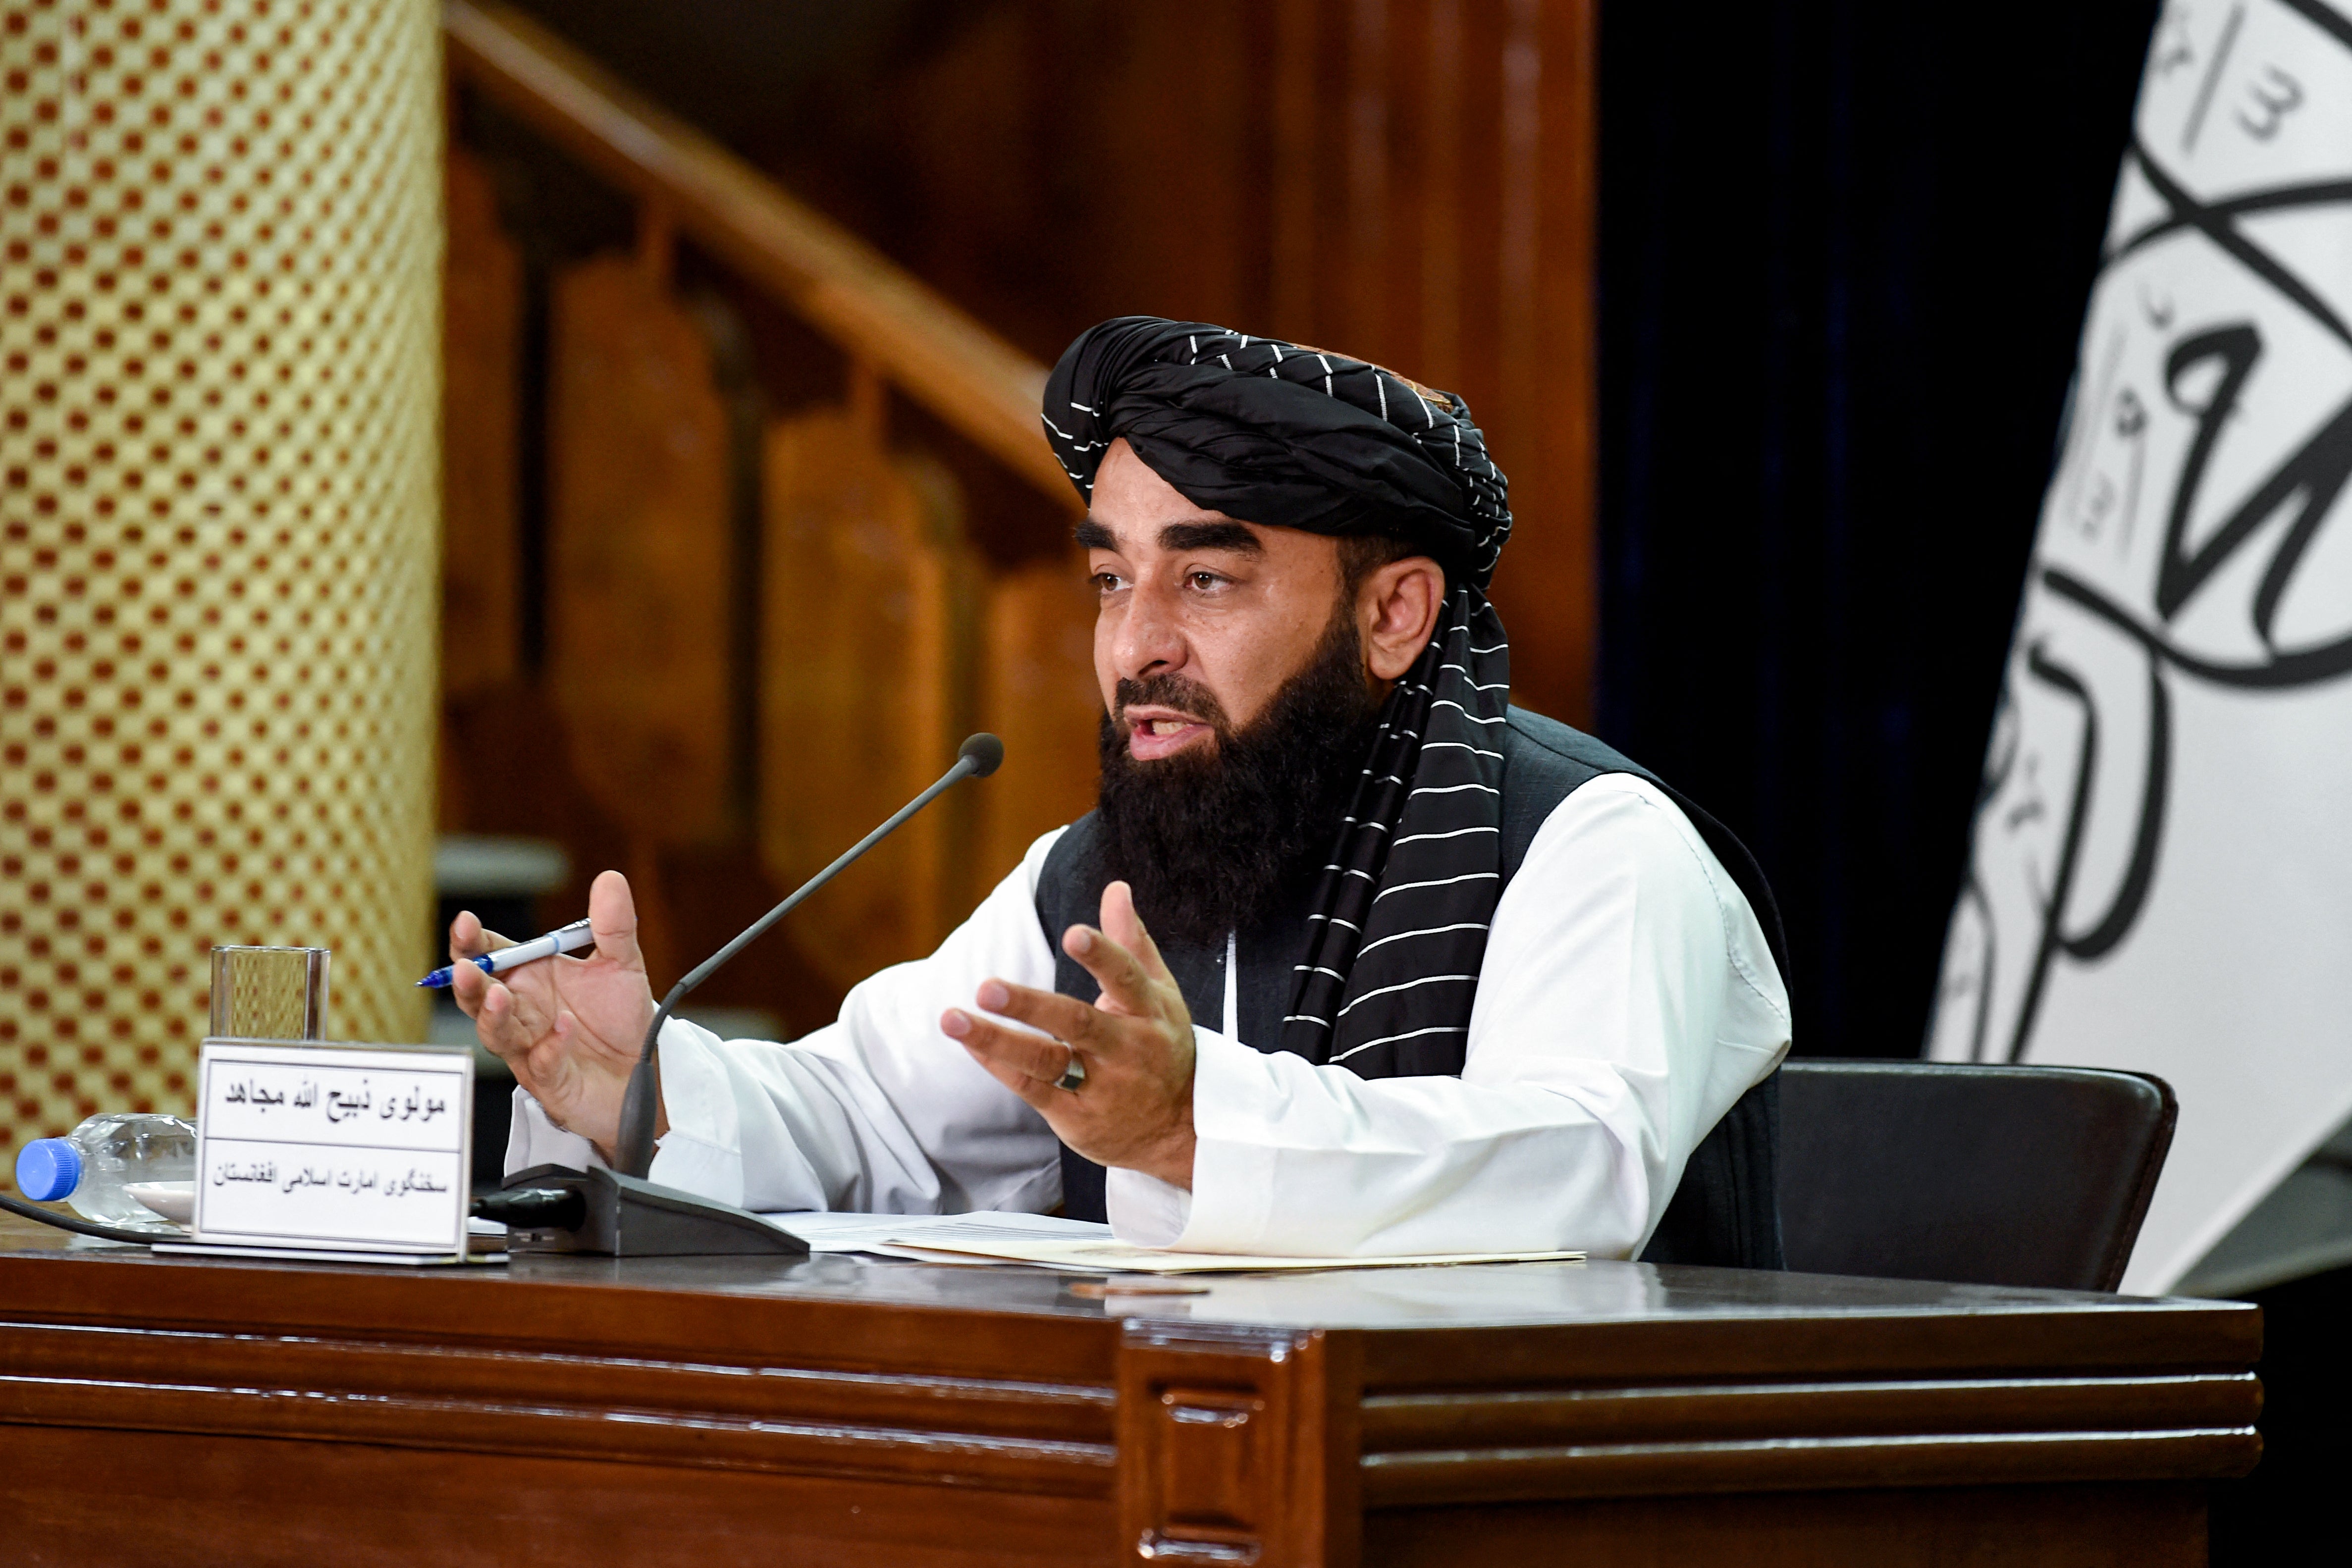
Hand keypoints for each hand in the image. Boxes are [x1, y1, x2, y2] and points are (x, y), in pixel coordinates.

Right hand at [450, 869, 661, 1161]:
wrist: (640, 1068)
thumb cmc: (618, 1017)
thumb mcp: (621, 964)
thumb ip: (613, 926)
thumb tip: (611, 878)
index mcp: (529, 977)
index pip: (489, 954)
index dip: (472, 941)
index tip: (466, 923)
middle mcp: (521, 1011)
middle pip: (479, 996)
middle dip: (469, 982)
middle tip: (465, 967)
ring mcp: (530, 1047)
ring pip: (497, 1033)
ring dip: (495, 1015)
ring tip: (499, 995)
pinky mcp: (551, 1080)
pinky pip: (542, 1063)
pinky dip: (550, 1045)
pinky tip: (565, 1027)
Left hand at [943, 881, 1197, 1187]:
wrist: (1180, 1129)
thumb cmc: (1162, 1046)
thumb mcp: (1159, 993)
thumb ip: (1131, 940)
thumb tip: (1116, 888)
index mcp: (1149, 1012)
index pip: (1126, 978)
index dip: (1101, 955)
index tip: (1074, 933)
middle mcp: (1126, 1049)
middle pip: (1078, 1023)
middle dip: (1031, 1006)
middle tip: (987, 987)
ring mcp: (1100, 1086)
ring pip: (1046, 1061)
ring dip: (996, 1040)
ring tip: (953, 1019)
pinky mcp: (1076, 1116)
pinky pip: (1031, 1087)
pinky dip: (999, 1064)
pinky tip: (969, 1042)